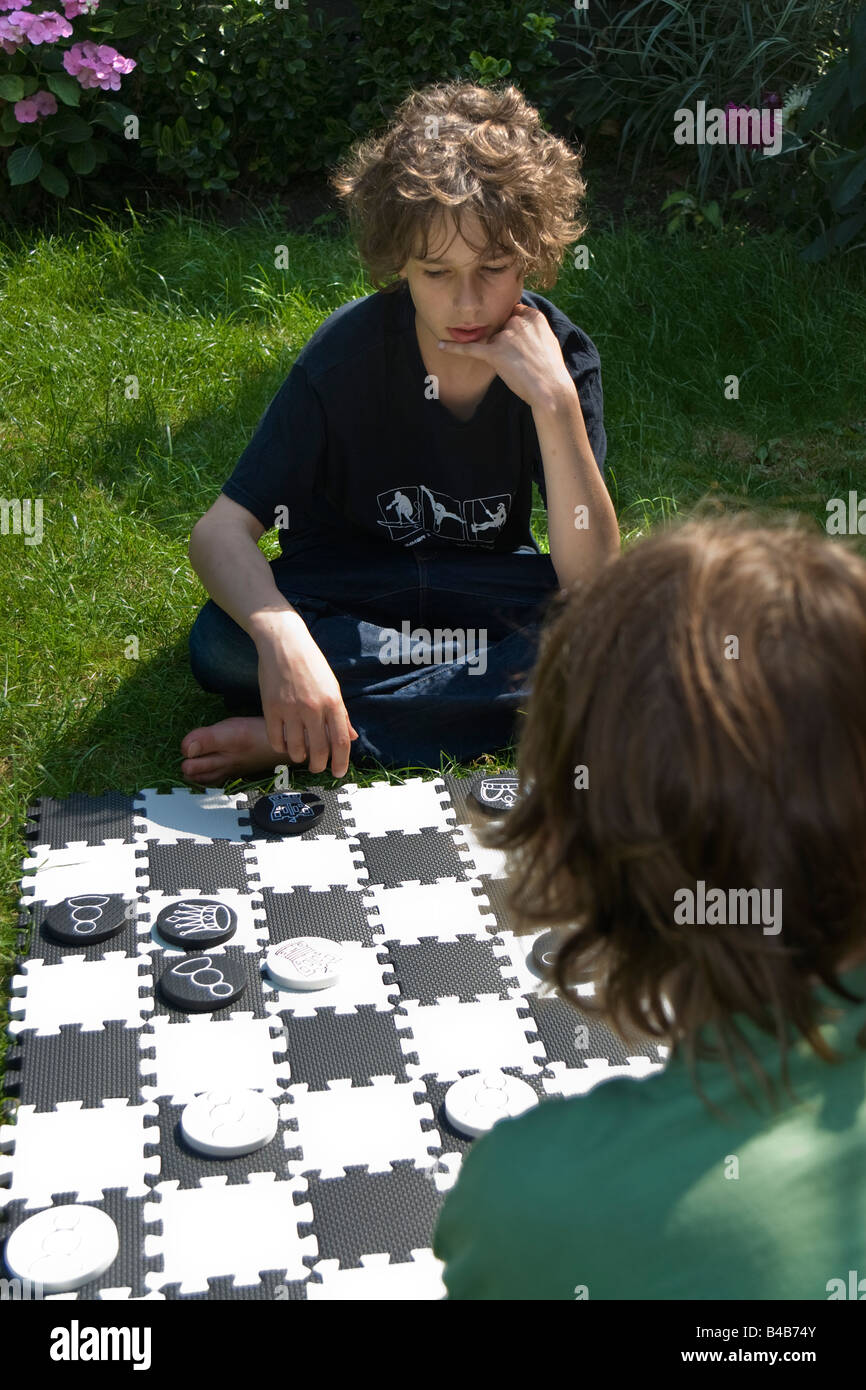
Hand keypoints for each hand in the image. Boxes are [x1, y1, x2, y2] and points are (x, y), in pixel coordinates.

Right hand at [256, 625, 358, 778]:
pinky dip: (281, 747)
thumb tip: (351, 737)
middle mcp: (313, 708)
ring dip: (299, 757)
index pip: (341, 741)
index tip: (339, 772)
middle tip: (317, 767)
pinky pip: (276, 740)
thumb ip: (341, 714)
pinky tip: (284, 744)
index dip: (341, 762)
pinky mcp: (271, 708)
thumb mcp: (333, 686)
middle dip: (319, 765)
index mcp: (333, 702)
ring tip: (301, 754)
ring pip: (296, 749)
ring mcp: (291, 709)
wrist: (284, 644)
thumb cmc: (311, 664)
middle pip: (319, 750)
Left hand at [437, 302, 573, 410]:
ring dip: (497, 352)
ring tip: (514, 366)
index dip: (512, 325)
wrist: (551, 389)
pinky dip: (454, 347)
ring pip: (490, 339)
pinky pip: (469, 348)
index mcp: (533, 315)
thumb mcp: (548, 340)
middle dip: (505, 340)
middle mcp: (517, 321)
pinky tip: (440, 345)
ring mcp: (505, 336)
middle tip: (518, 358)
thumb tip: (521, 329)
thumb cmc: (551, 370)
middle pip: (500, 324)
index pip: (513, 311)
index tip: (514, 336)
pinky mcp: (494, 353)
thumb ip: (533, 329)